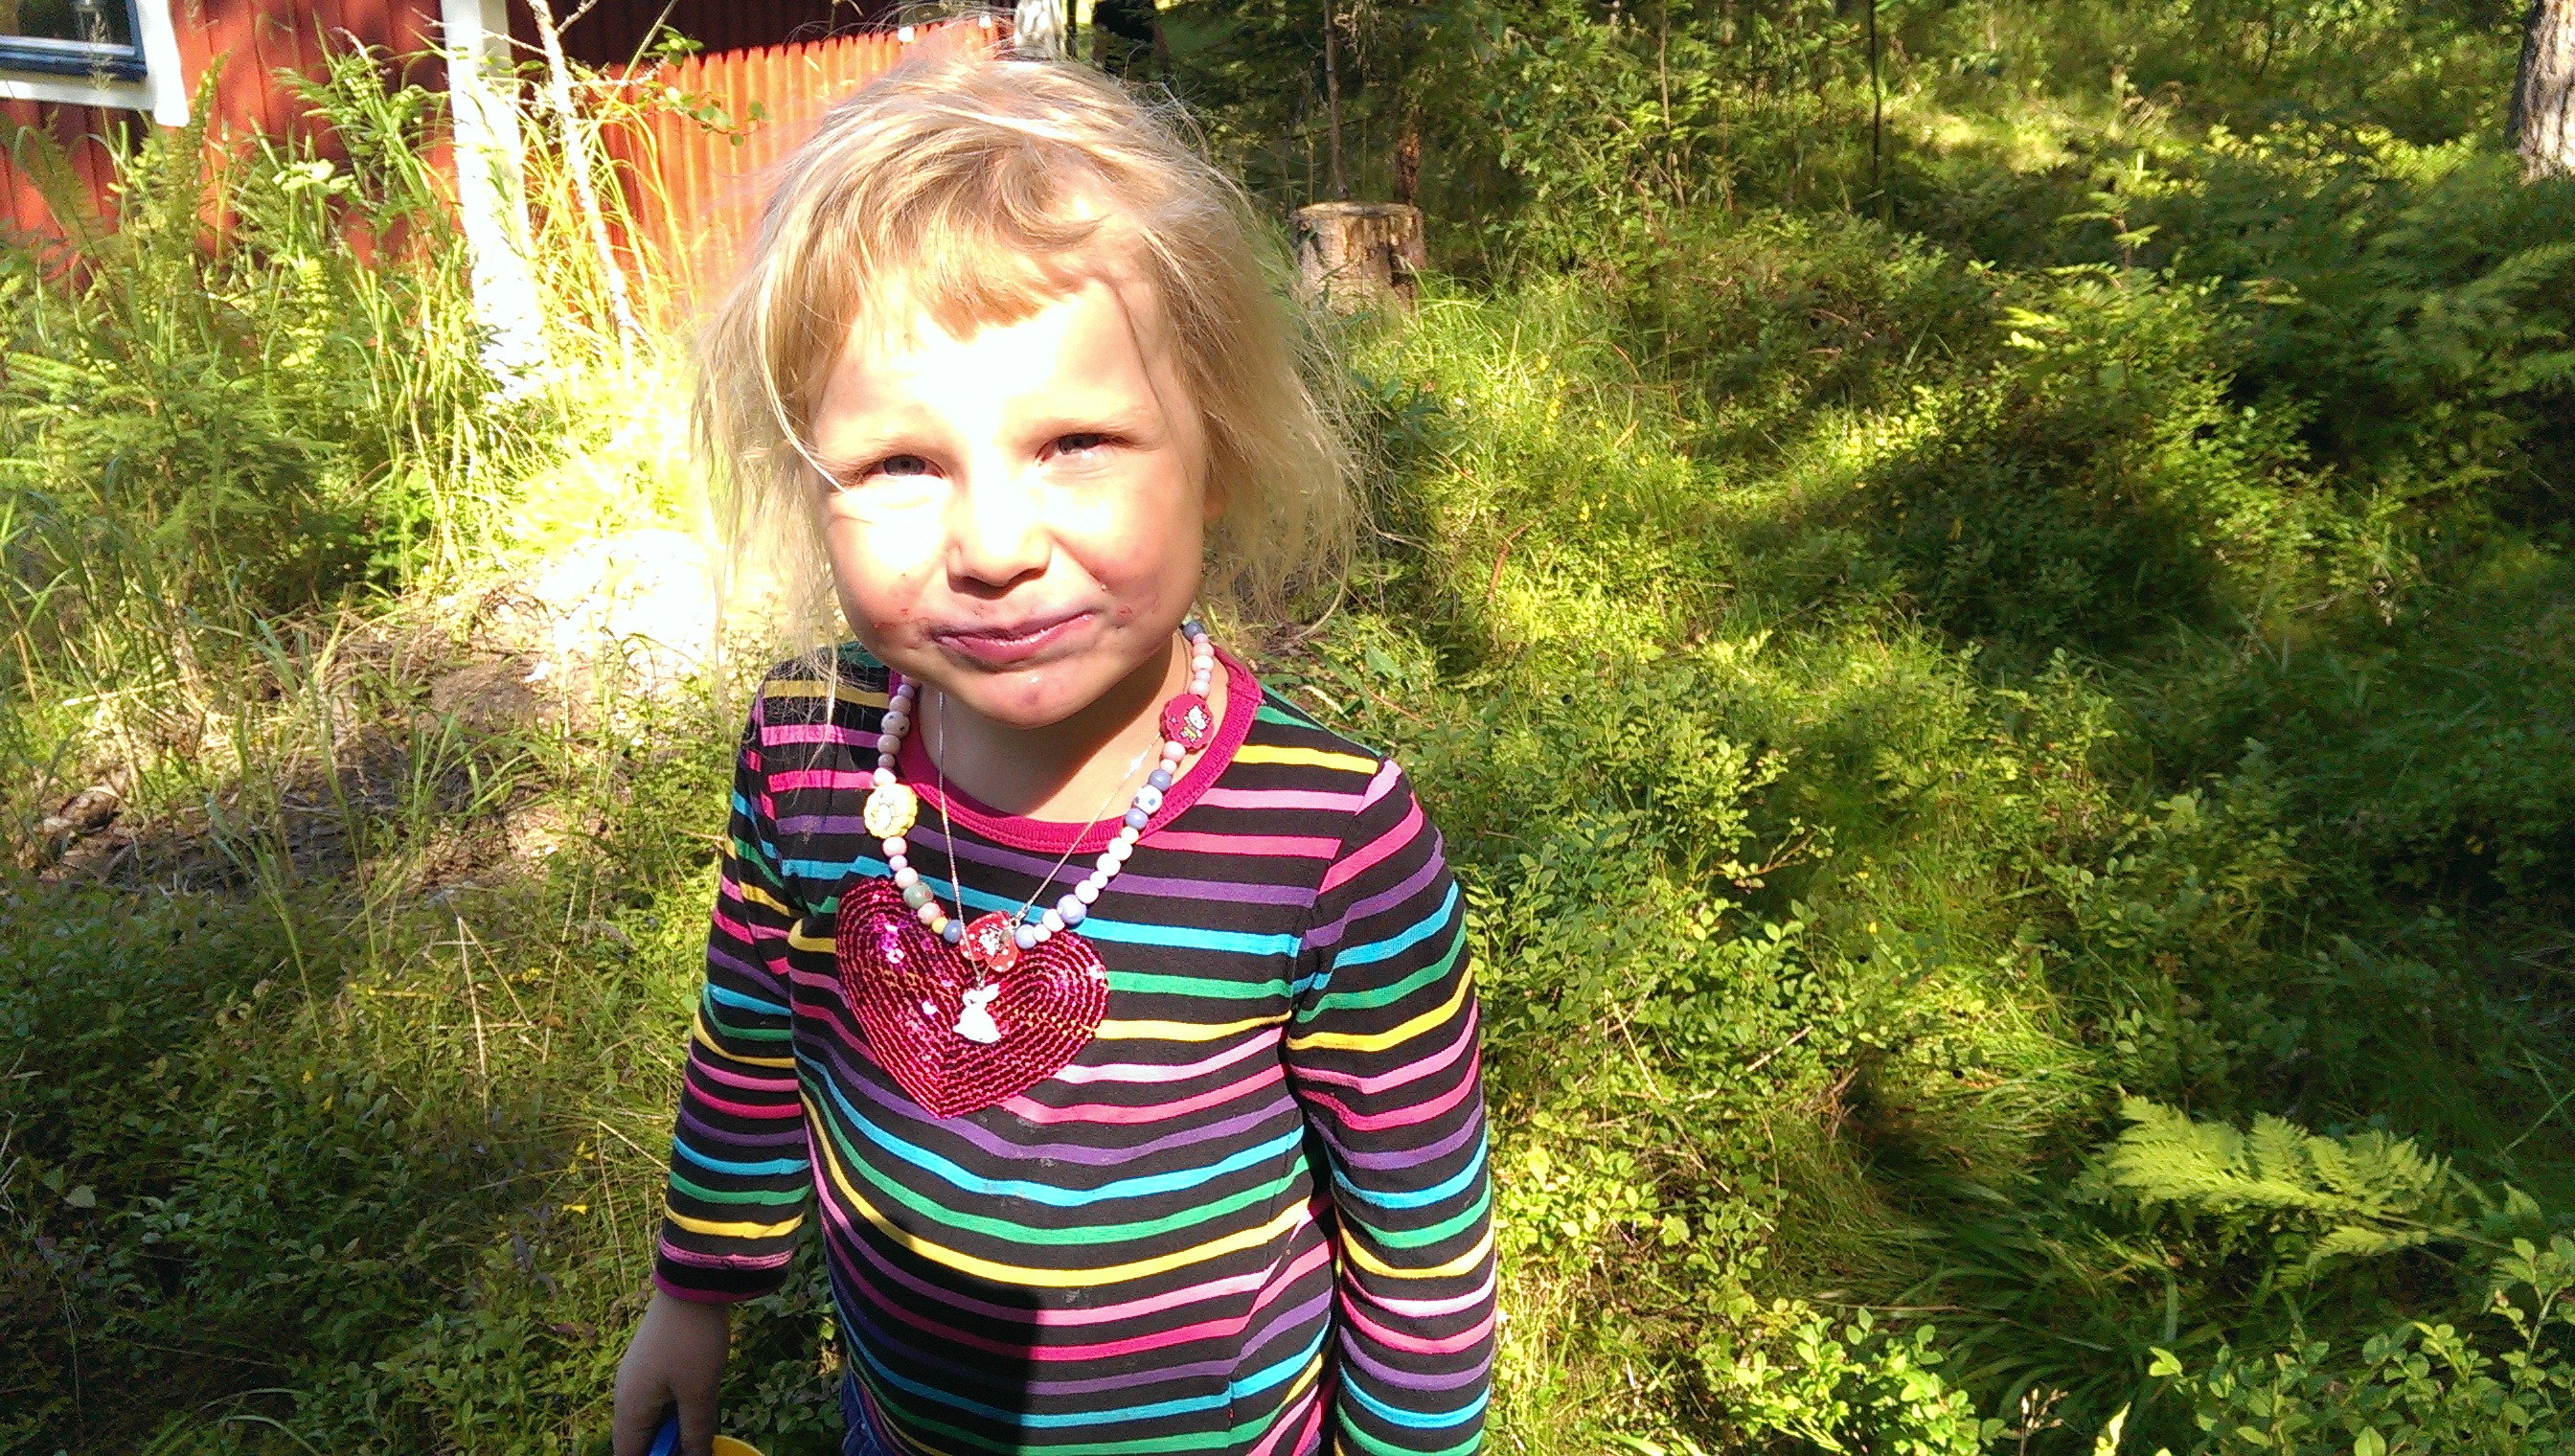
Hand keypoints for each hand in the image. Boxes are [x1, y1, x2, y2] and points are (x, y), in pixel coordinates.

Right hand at [612, 1291, 730, 1455]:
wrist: (691, 1284)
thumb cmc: (693, 1342)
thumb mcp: (700, 1393)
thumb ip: (694, 1433)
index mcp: (628, 1408)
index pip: (629, 1454)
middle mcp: (624, 1394)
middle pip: (638, 1438)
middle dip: (664, 1447)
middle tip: (695, 1443)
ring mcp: (636, 1376)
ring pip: (650, 1417)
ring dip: (672, 1427)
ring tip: (700, 1425)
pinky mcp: (650, 1362)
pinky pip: (657, 1398)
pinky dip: (674, 1408)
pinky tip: (698, 1403)